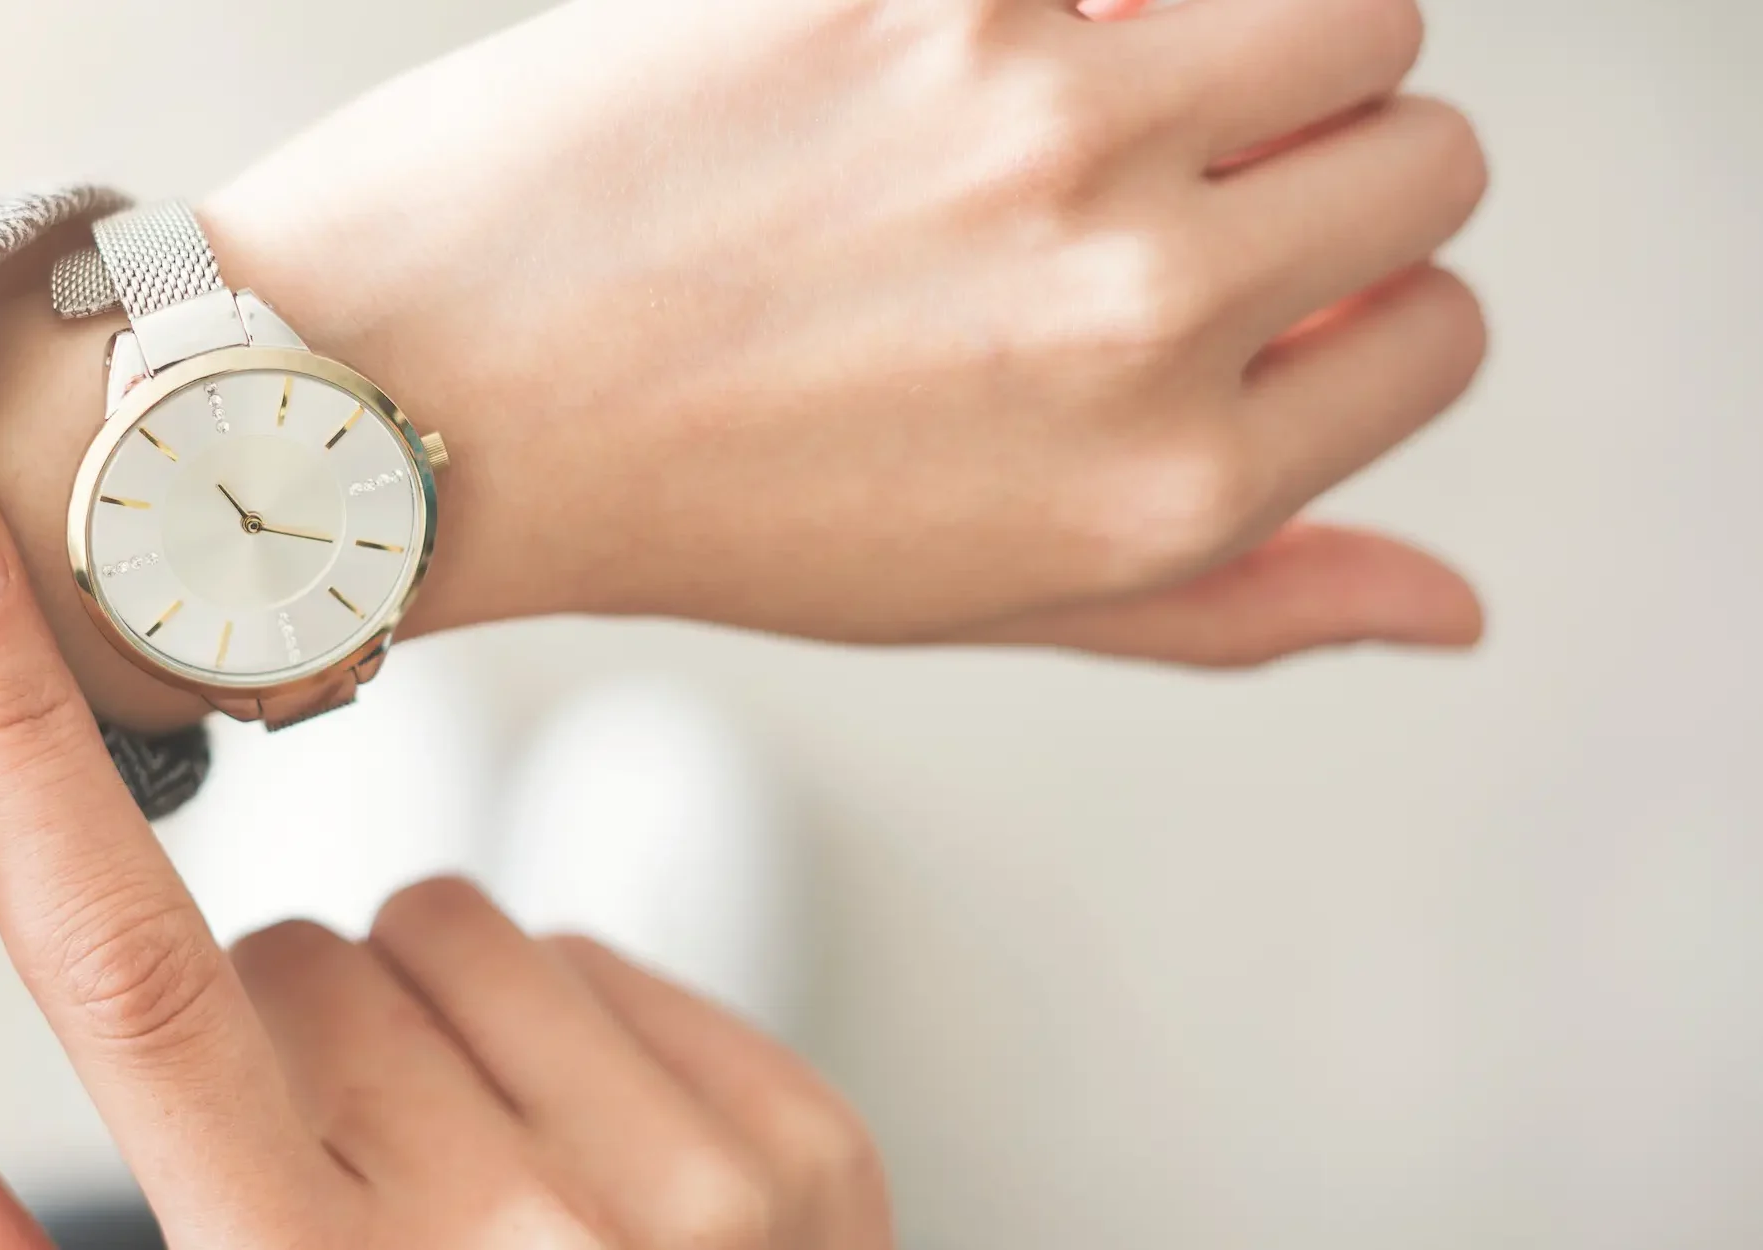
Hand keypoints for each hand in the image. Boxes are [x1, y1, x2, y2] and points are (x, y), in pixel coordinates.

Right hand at [0, 477, 894, 1247]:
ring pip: (443, 920)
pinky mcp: (798, 1142)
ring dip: (418, 1018)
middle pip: (294, 949)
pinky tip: (575, 1166)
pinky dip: (558, 1031)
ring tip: (455, 1178)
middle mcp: (501, 1237)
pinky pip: (592, 951)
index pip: (127, 974)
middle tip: (323, 1182)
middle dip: (276, 1035)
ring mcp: (679, 1186)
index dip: (15, 747)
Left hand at [205, 0, 1487, 654]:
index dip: (1352, 301)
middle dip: (1321, 159)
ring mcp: (1043, 124)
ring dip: (1249, 30)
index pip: (1440, 330)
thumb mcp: (972, 604)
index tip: (1241, 282)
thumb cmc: (689, 499)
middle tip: (1162, 175)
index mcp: (1168, 486)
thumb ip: (1227, 604)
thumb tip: (1453, 607)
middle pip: (1421, 149)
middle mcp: (1139, 307)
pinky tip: (954, 44)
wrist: (421, 391)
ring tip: (1089, 82)